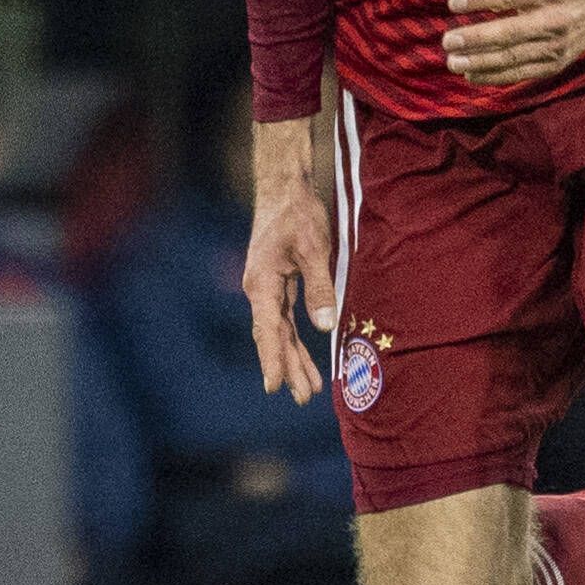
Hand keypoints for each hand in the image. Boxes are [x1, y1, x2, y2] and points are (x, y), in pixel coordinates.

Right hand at [243, 115, 333, 399]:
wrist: (284, 187)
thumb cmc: (297, 213)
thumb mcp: (312, 248)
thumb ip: (318, 287)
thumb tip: (324, 326)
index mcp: (262, 283)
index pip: (267, 329)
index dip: (273, 359)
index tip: (276, 386)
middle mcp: (260, 290)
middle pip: (273, 336)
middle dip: (288, 367)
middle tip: (303, 397)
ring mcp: (267, 288)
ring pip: (279, 331)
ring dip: (293, 358)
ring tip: (309, 389)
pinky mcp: (278, 284)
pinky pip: (285, 320)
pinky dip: (295, 341)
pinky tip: (304, 358)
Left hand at [443, 0, 584, 89]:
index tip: (453, 2)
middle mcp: (557, 19)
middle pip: (511, 32)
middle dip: (476, 38)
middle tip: (448, 40)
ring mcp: (558, 45)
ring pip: (514, 57)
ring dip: (480, 62)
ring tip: (452, 62)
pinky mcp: (558, 63)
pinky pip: (522, 73)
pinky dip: (495, 77)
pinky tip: (471, 74)